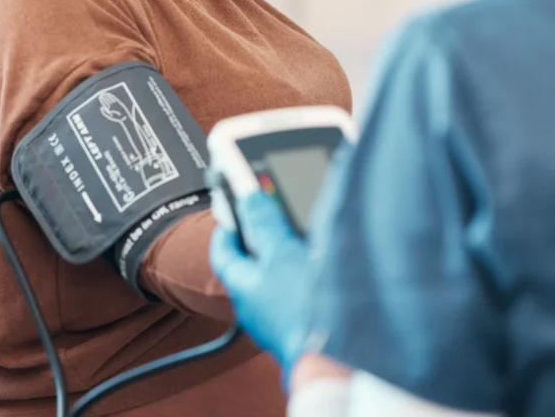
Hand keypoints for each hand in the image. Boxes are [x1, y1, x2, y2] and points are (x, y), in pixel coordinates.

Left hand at [210, 191, 310, 384]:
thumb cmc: (300, 308)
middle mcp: (253, 306)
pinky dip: (299, 279)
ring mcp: (274, 320)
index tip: (231, 211)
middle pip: (248, 266)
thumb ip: (265, 223)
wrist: (331, 357)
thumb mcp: (281, 251)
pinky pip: (291, 296)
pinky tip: (318, 271)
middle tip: (270, 219)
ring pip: (272, 281)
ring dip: (282, 259)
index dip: (226, 229)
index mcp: (242, 286)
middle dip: (259, 241)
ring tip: (300, 241)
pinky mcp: (296, 327)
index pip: (223, 252)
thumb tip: (250, 198)